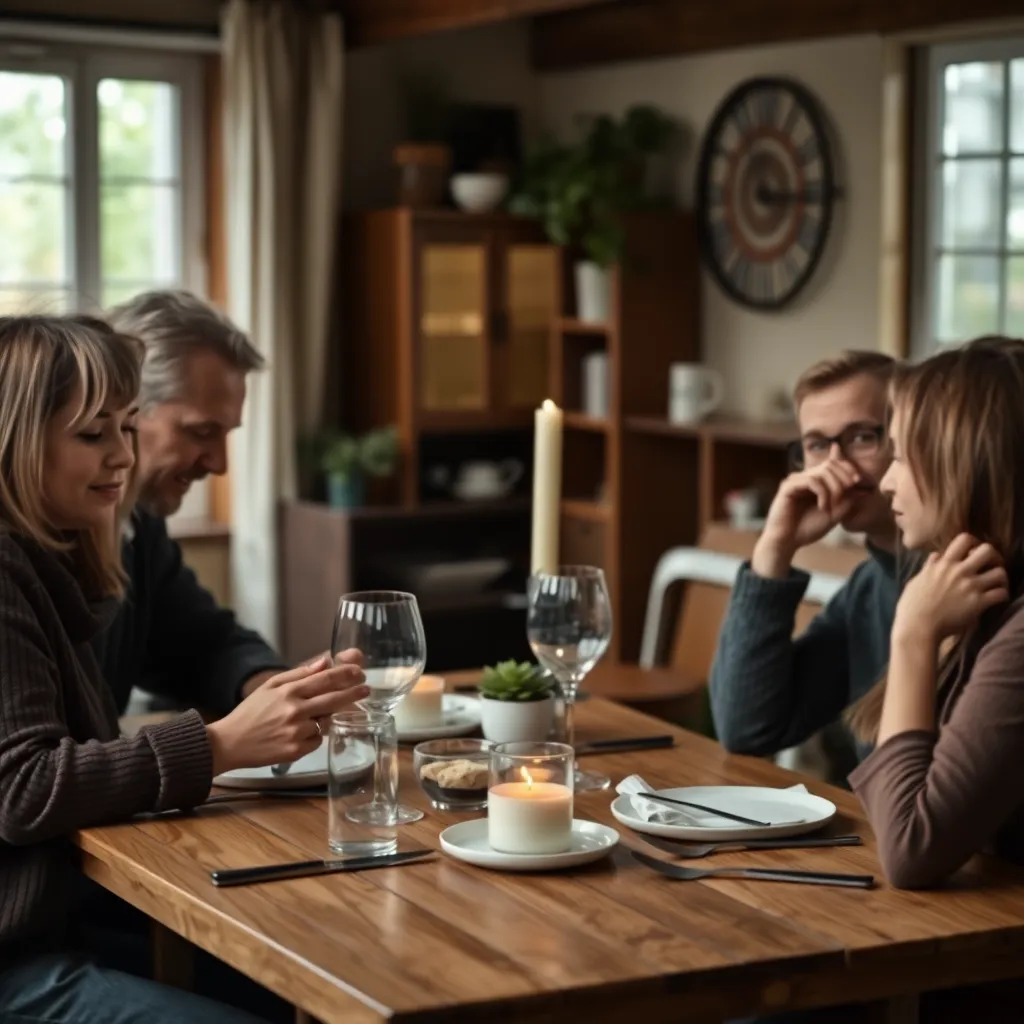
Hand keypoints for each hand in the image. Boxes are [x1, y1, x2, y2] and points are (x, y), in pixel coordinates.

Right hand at [206, 654, 368, 774]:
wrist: (229, 743)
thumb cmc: (250, 712)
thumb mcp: (270, 686)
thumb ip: (298, 674)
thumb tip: (324, 662)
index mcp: (288, 691)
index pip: (324, 679)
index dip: (345, 674)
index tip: (360, 672)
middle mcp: (295, 710)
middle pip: (333, 699)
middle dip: (353, 693)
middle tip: (366, 689)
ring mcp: (296, 732)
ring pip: (326, 722)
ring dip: (325, 718)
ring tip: (309, 718)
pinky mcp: (296, 751)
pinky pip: (316, 740)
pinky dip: (312, 736)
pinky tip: (296, 735)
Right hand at [752, 455, 860, 576]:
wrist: (788, 541)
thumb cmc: (808, 529)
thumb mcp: (835, 514)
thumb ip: (846, 500)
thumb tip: (860, 487)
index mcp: (814, 482)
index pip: (832, 463)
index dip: (846, 466)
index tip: (858, 479)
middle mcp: (804, 478)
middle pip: (830, 465)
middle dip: (844, 478)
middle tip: (850, 492)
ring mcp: (796, 481)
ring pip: (822, 471)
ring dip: (834, 488)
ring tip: (832, 505)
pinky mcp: (788, 486)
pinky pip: (812, 481)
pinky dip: (822, 493)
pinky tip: (822, 506)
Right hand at [894, 534, 1009, 644]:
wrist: (918, 626)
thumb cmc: (912, 605)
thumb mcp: (916, 581)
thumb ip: (929, 567)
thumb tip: (935, 556)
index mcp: (944, 564)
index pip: (964, 539)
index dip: (973, 543)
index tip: (972, 553)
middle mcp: (959, 571)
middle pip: (988, 551)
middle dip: (993, 557)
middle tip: (990, 566)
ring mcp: (971, 587)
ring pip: (1000, 572)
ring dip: (1000, 578)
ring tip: (995, 584)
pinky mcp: (979, 603)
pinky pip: (1001, 593)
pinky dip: (1002, 595)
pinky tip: (996, 599)